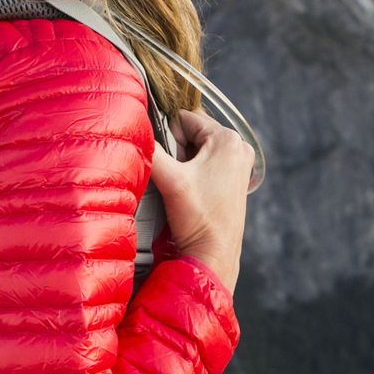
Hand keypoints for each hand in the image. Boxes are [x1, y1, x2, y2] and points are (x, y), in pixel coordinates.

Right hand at [149, 108, 252, 294]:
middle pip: (193, 133)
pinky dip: (194, 173)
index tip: (172, 165)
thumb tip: (134, 131)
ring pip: (198, 149)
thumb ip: (150, 149)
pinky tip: (194, 193)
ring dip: (185, 164)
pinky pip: (206, 163)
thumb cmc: (198, 218)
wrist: (213, 254)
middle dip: (178, 152)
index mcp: (228, 139)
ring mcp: (239, 164)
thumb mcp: (169, 178)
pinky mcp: (235, 179)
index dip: (170, 138)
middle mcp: (239, 147)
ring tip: (187, 188)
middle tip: (180, 179)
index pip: (185, 119)